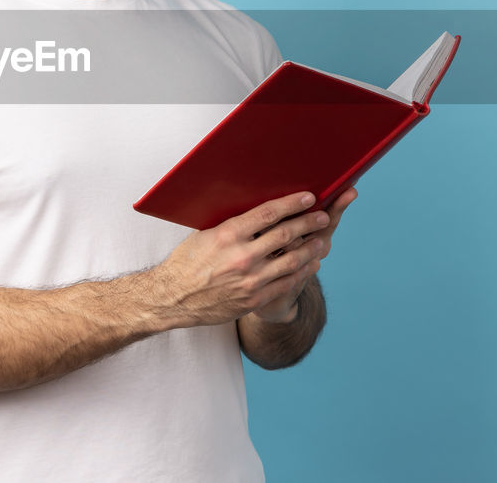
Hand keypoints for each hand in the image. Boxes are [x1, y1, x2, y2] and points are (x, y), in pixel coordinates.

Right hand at [146, 190, 338, 328]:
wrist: (174, 298)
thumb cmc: (187, 262)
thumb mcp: (204, 235)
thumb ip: (231, 224)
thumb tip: (255, 209)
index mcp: (228, 234)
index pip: (268, 214)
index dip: (292, 204)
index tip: (308, 197)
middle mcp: (242, 256)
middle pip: (285, 235)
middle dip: (308, 223)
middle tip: (322, 216)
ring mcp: (250, 279)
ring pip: (291, 260)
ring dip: (310, 248)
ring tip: (321, 240)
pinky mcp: (254, 298)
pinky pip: (286, 282)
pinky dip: (302, 272)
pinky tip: (310, 264)